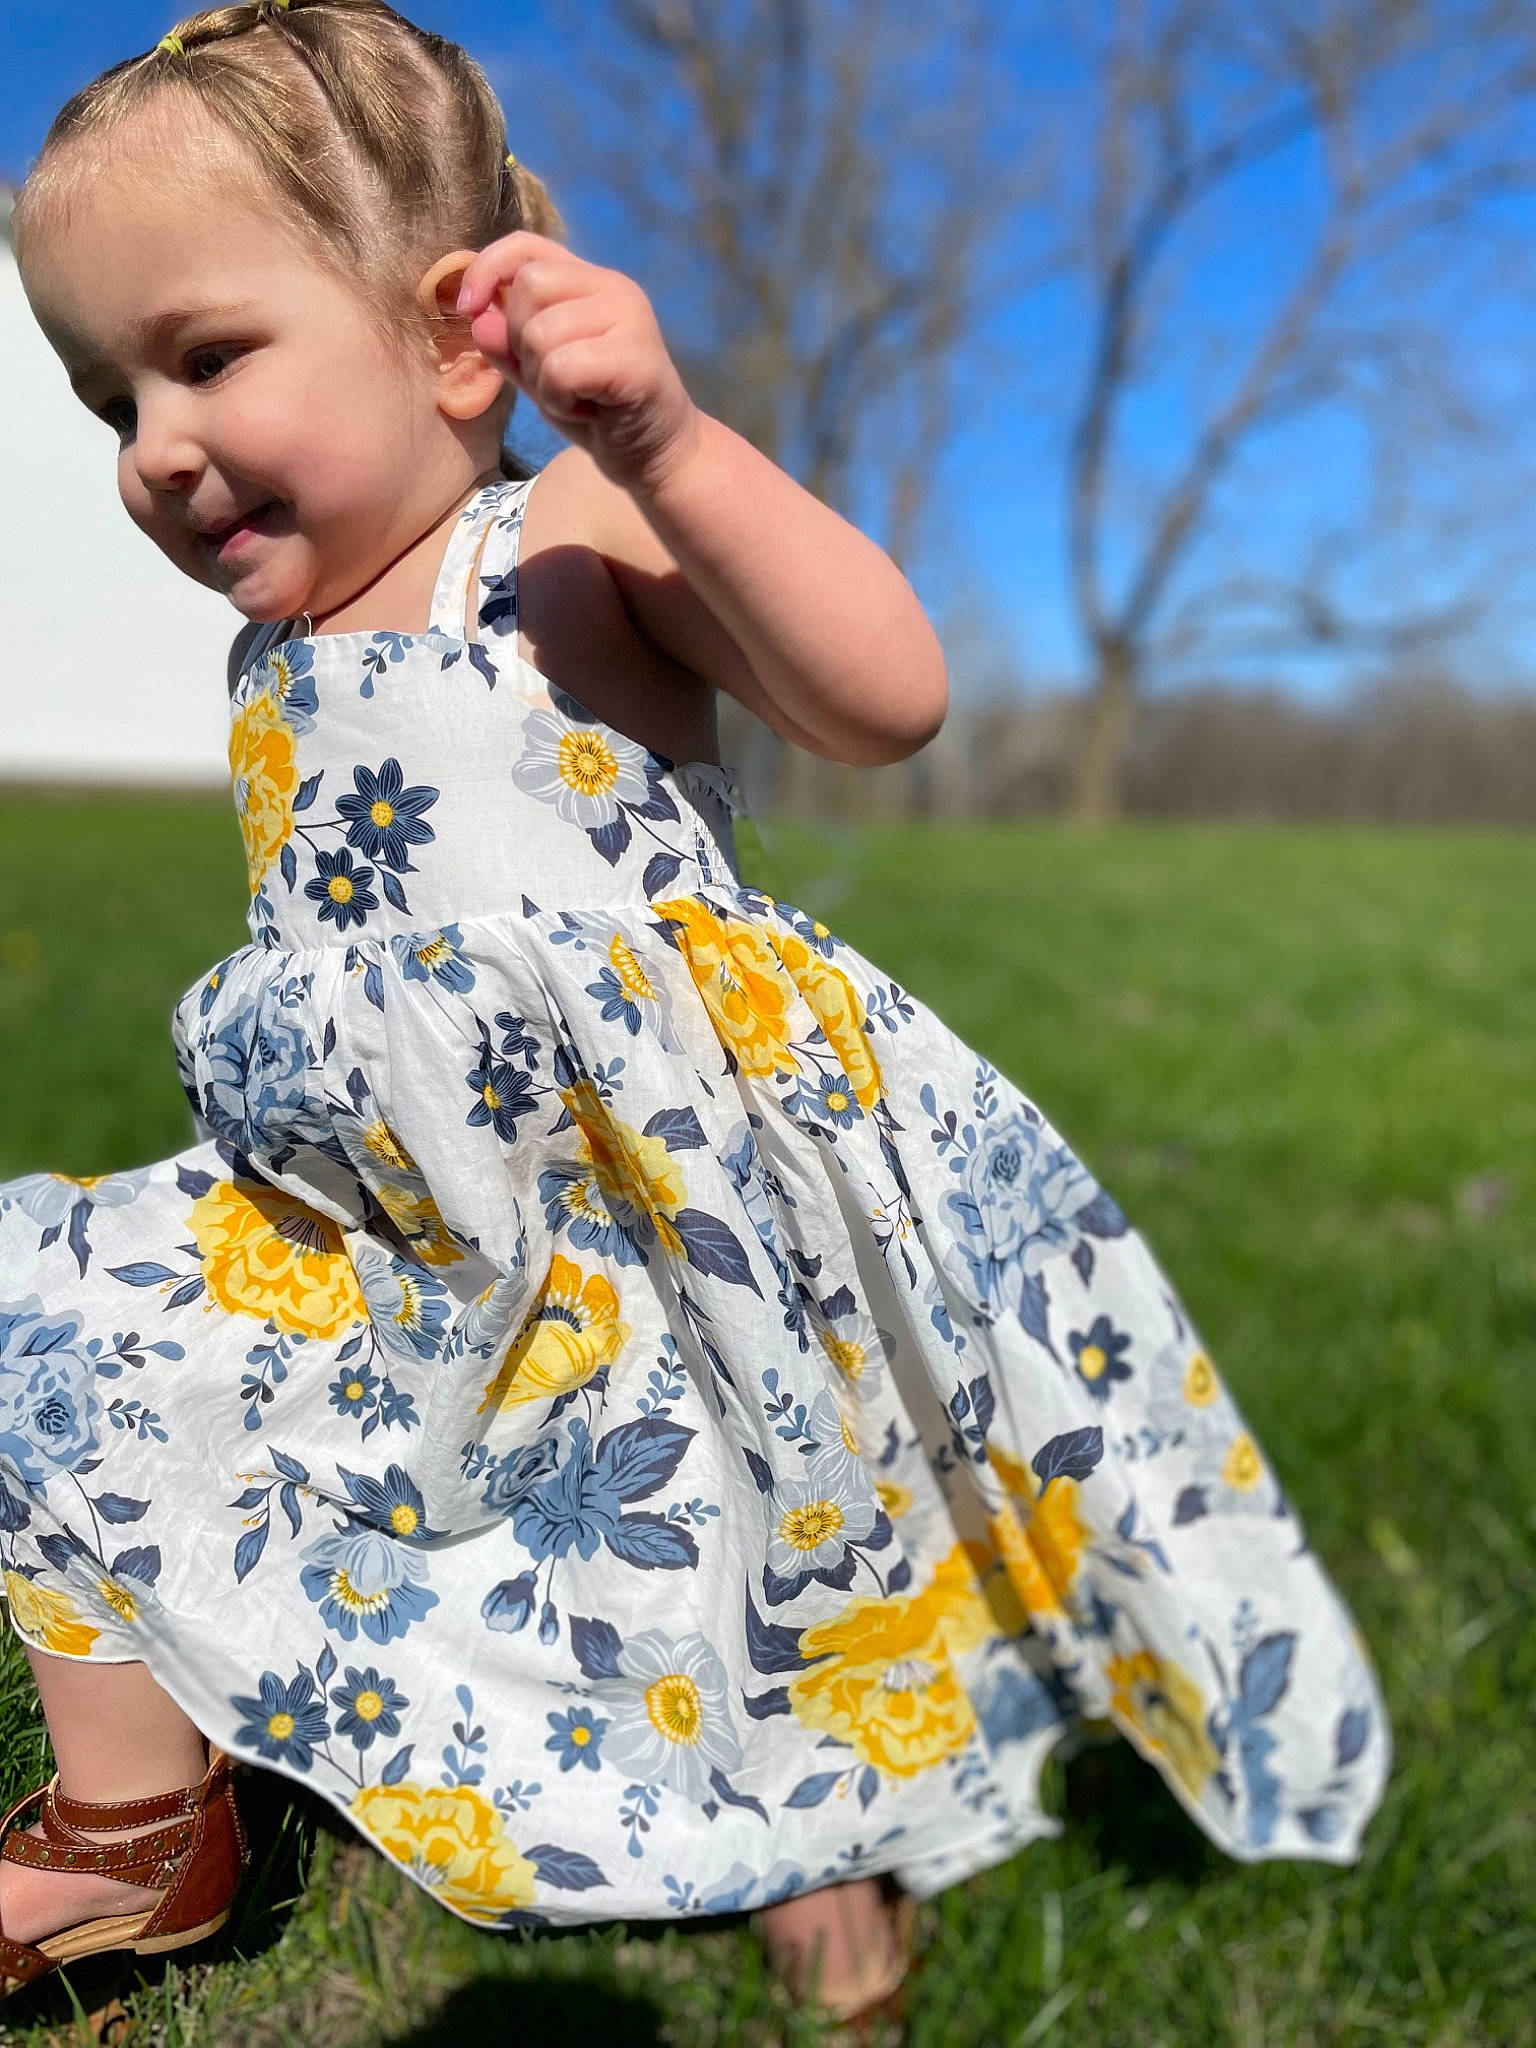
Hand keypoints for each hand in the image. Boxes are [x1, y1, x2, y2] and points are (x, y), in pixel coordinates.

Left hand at [456, 232, 701, 497]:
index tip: (468, 308)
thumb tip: (478, 318)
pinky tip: (588, 410)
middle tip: (554, 378)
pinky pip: (561, 368)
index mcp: (589, 281)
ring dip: (542, 380)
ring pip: (540, 332)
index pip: (525, 246)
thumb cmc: (598, 413)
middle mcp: (612, 287)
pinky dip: (560, 399)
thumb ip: (508, 346)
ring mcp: (629, 316)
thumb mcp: (540, 375)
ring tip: (575, 397)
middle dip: (520, 341)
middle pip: (528, 287)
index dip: (485, 269)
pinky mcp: (635, 356)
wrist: (656, 456)